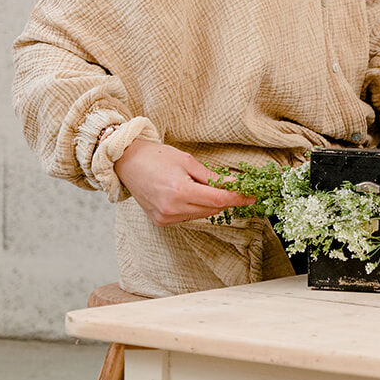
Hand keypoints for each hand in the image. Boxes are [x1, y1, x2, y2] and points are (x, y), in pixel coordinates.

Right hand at [114, 138, 255, 226]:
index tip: (252, 196)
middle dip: (225, 199)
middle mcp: (172, 209)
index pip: (218, 199)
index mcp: (180, 191)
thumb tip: (235, 185)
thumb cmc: (156, 157)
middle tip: (234, 188)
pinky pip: (188, 217)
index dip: (238, 198)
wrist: (127, 162)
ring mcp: (165, 218)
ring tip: (201, 186)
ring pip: (201, 214)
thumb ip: (212, 177)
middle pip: (212, 209)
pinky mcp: (161, 222)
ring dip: (209, 203)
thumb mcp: (187, 161)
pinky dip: (195, 207)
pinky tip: (188, 194)